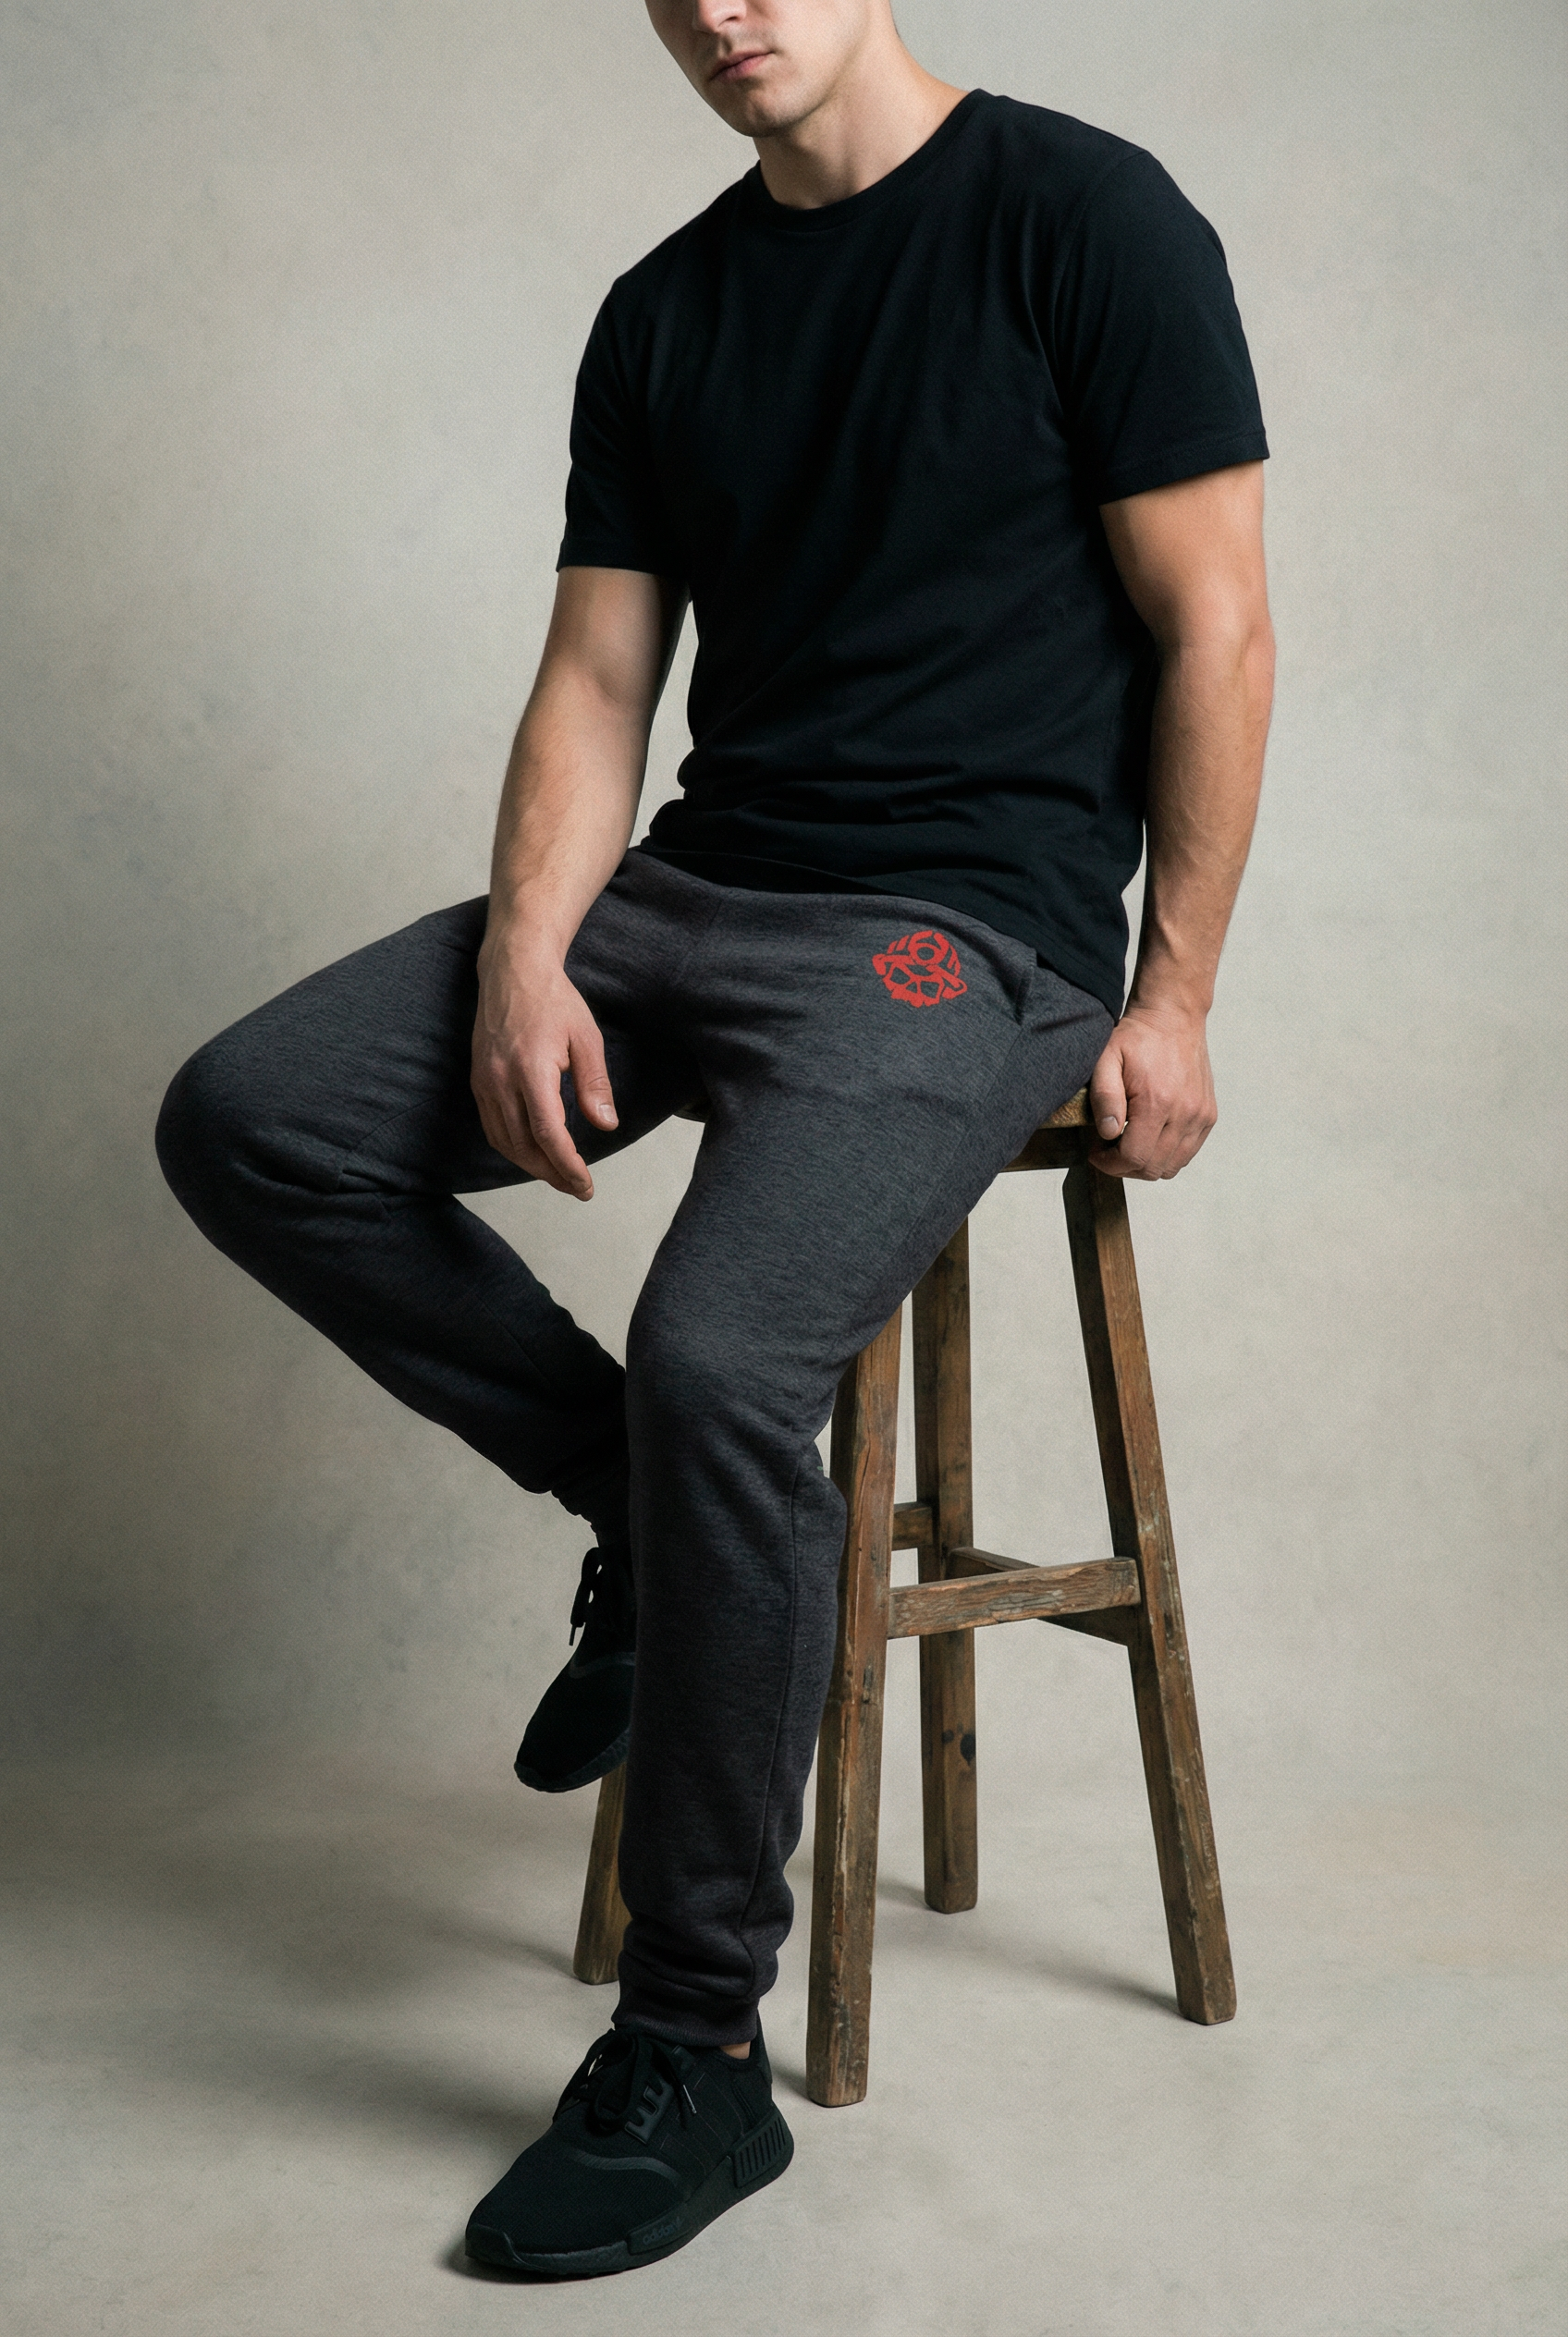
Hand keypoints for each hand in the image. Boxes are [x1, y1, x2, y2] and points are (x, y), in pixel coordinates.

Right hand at [470, 939, 616, 1198]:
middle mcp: (500, 1080)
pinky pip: (492, 1127)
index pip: (547, 1134)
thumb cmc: (553, 1000)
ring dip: (531, 1166)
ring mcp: (484, 1081)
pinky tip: (532, 1152)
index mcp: (531, 1069)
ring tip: (559, 1176)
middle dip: (551, 1174)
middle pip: (523, 1146)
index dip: (566, 1165)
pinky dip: (512, 1147)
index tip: (585, 1185)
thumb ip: (595, 1084)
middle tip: (578, 1188)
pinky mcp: (478, 1081)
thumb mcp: (587, 1037)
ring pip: (503, 1142)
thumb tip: (605, 1125)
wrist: (512, 970)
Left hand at [1087, 1005, 1216, 1180]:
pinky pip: (1187, 1153)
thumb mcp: (1106, 1059)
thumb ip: (1105, 1097)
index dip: (1109, 1163)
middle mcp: (1185, 1113)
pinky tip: (1149, 1137)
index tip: (1096, 1152)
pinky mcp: (1208, 1114)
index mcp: (1158, 1102)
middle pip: (1152, 1168)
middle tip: (1108, 1149)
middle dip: (1124, 1166)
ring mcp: (1200, 1115)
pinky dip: (1167, 1154)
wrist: (1173, 1017)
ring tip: (1128, 1144)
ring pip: (1171, 1166)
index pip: (1134, 1157)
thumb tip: (1108, 1133)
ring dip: (1146, 1164)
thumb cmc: (1137, 1037)